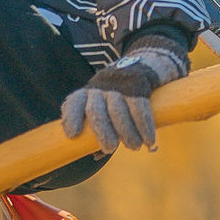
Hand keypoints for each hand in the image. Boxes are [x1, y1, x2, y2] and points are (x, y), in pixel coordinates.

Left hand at [59, 32, 190, 152]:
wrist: (145, 64)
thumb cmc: (119, 96)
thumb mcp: (104, 104)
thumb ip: (99, 127)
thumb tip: (95, 154)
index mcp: (87, 93)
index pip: (74, 103)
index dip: (71, 118)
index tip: (73, 135)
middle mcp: (100, 87)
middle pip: (96, 110)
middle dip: (103, 131)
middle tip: (110, 148)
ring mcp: (118, 84)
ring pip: (118, 110)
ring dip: (127, 132)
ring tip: (134, 146)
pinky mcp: (138, 83)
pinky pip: (140, 106)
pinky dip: (145, 125)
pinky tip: (149, 139)